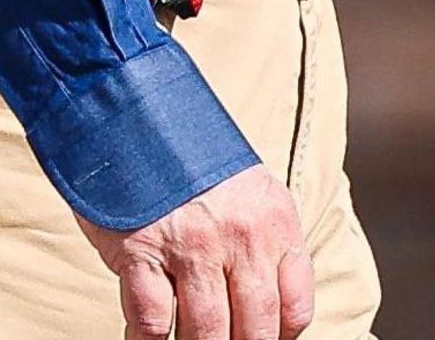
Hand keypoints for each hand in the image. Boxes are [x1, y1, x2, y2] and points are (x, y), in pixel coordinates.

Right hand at [77, 164, 314, 339]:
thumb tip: (271, 308)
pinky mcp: (143, 251)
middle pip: (256, 326)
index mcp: (276, 222)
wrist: (139, 116)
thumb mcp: (252, 193)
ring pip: (206, 330)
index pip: (295, 305)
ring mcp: (192, 245)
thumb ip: (265, 244)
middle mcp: (240, 236)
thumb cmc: (196, 164)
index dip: (281, 337)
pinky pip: (152, 319)